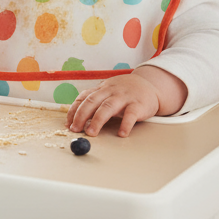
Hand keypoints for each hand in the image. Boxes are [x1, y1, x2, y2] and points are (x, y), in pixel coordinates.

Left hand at [66, 66, 187, 136]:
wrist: (150, 85)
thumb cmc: (124, 92)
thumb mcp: (107, 91)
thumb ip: (94, 103)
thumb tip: (75, 120)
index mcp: (101, 89)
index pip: (83, 97)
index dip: (74, 110)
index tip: (68, 123)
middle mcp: (110, 91)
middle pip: (92, 101)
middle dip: (81, 115)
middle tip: (76, 129)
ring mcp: (124, 97)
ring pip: (108, 107)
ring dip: (98, 120)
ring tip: (91, 133)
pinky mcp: (138, 104)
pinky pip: (131, 114)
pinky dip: (125, 124)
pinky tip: (121, 133)